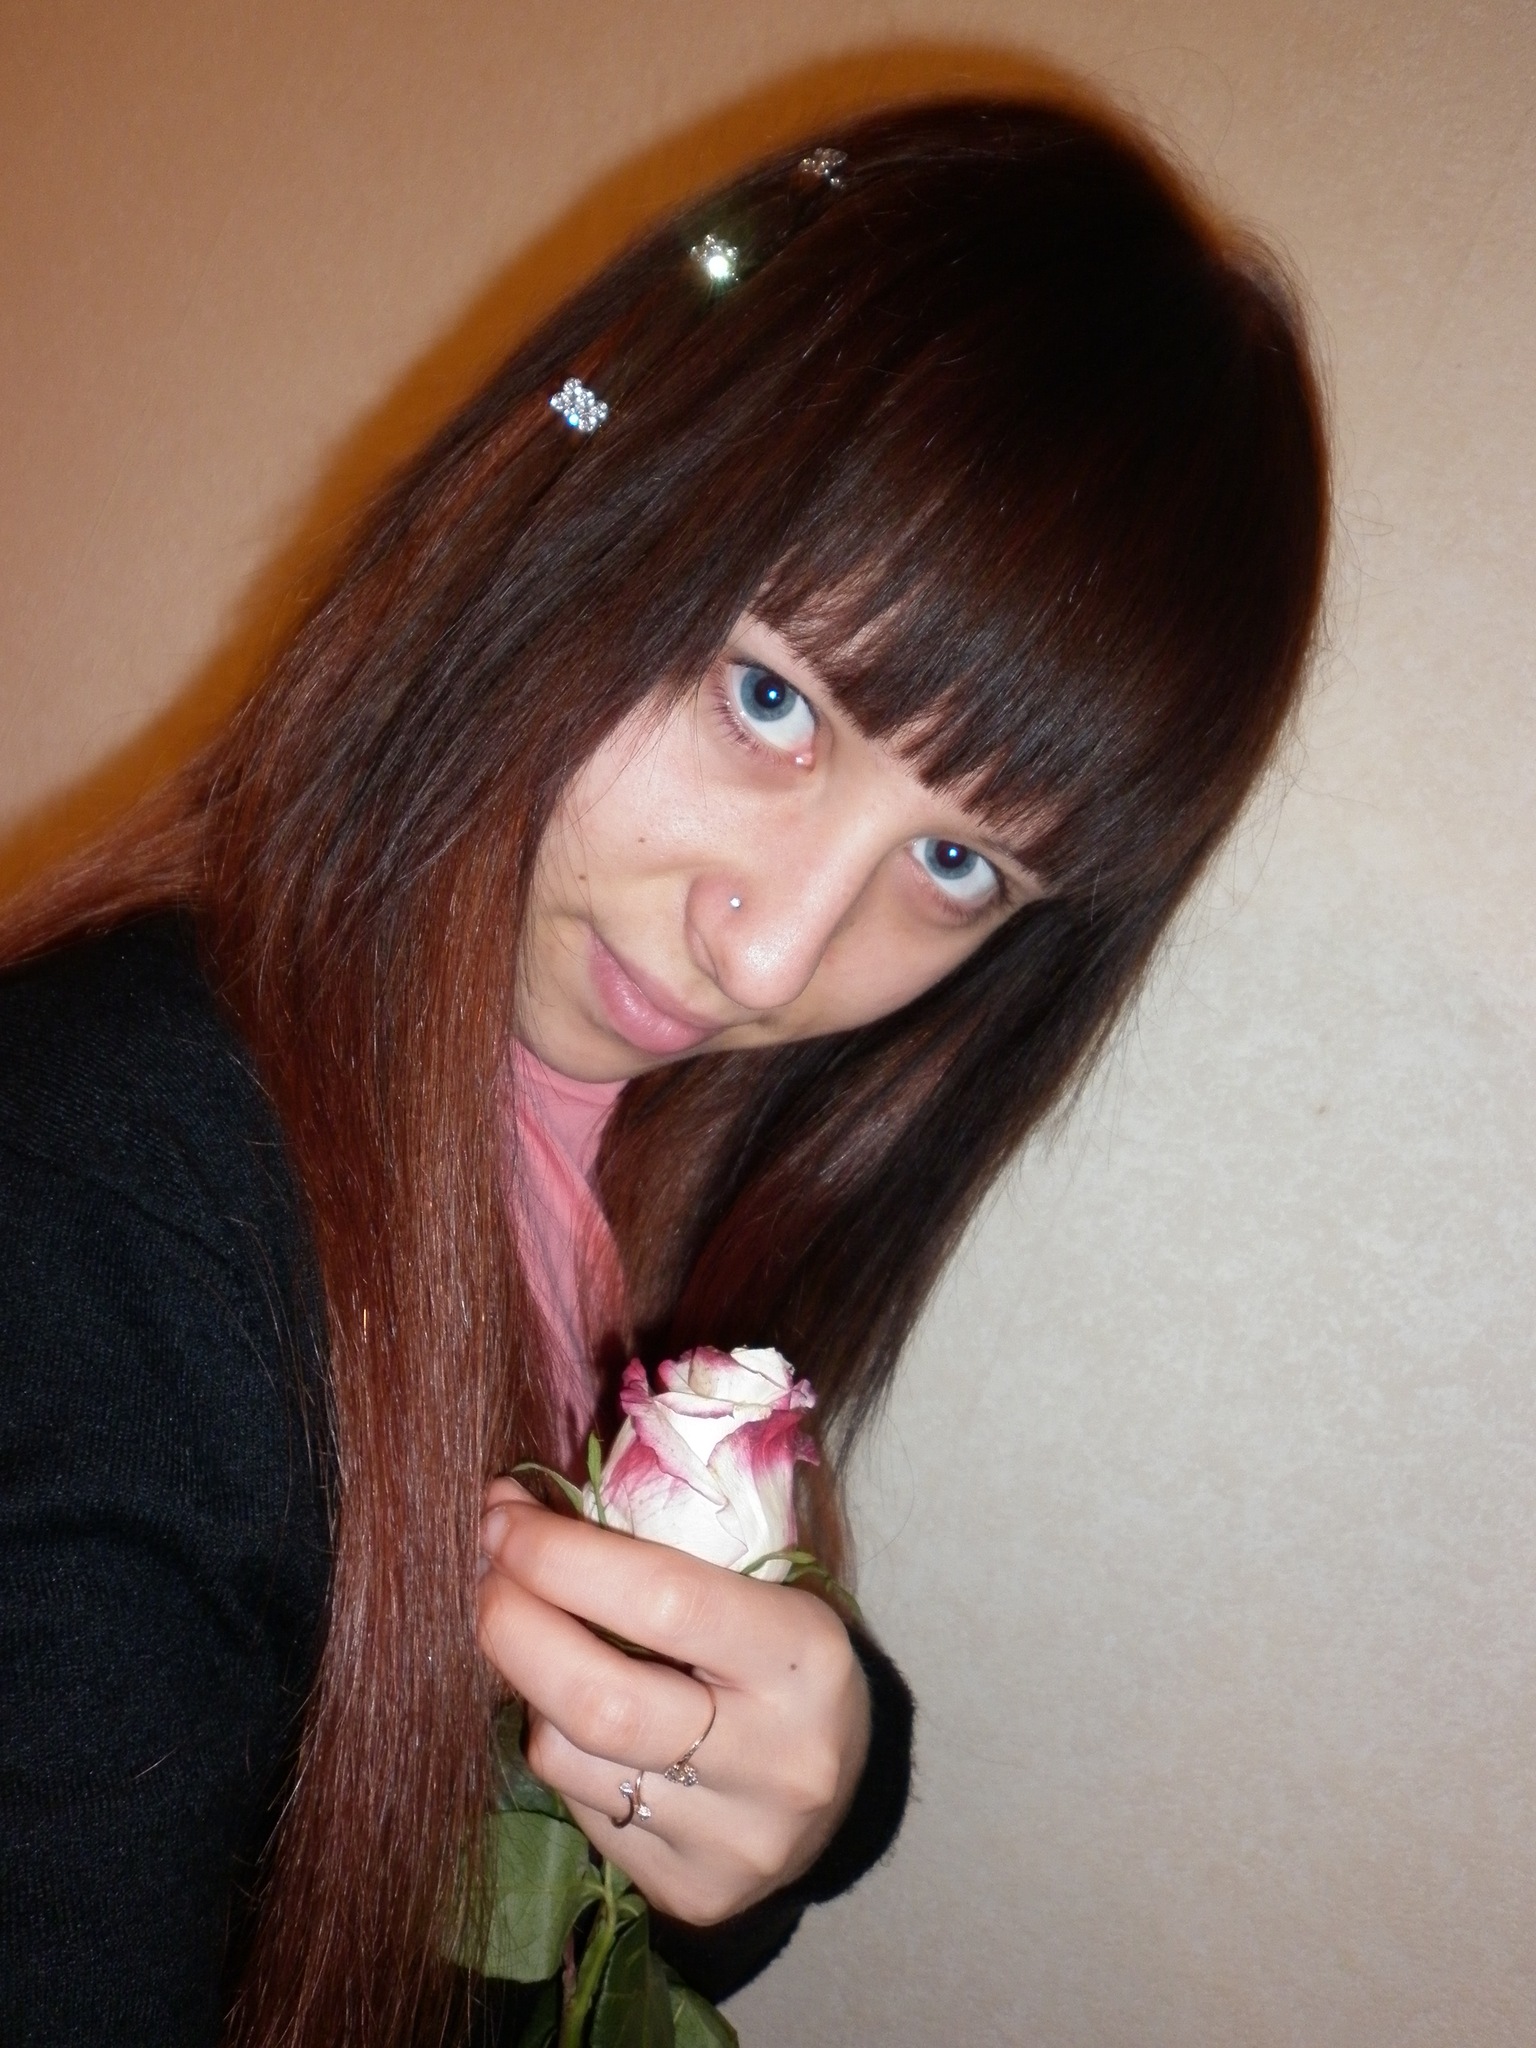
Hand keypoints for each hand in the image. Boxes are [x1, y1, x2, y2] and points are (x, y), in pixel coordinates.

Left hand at [476, 1477, 870, 1926]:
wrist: (848, 1790)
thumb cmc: (783, 1658)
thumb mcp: (764, 1586)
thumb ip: (664, 1548)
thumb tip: (528, 1504)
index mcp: (802, 1657)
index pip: (663, 1599)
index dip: (561, 1555)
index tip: (502, 1515)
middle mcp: (776, 1758)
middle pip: (599, 1699)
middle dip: (513, 1624)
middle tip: (485, 1573)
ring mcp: (733, 1839)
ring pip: (571, 1756)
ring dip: (526, 1686)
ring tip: (535, 1642)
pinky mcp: (692, 1891)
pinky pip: (577, 1806)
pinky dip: (557, 1745)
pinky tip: (574, 1715)